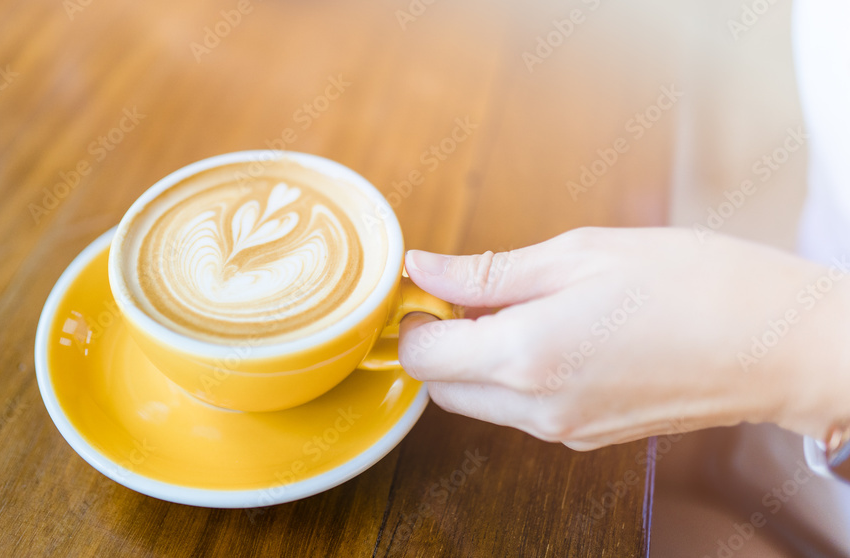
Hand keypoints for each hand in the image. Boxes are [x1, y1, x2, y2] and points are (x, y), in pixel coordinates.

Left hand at [398, 227, 849, 449]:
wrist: (776, 343)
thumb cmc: (690, 284)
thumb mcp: (578, 254)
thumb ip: (488, 272)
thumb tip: (423, 269)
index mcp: (525, 356)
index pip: (421, 357)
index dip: (413, 320)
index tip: (430, 288)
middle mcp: (536, 408)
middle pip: (442, 387)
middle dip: (439, 343)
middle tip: (474, 293)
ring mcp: (563, 431)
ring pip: (479, 403)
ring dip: (477, 361)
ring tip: (522, 307)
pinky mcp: (587, 436)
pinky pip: (522, 413)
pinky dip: (514, 377)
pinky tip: (555, 333)